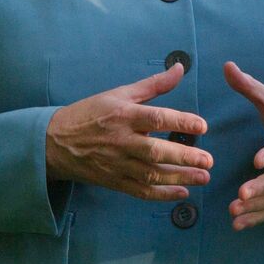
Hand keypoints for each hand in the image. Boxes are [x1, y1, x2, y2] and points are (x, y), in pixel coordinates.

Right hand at [45, 63, 212, 201]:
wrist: (55, 142)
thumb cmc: (91, 113)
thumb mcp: (120, 93)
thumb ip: (154, 84)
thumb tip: (181, 68)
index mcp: (123, 116)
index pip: (155, 119)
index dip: (180, 122)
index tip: (202, 126)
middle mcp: (120, 141)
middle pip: (155, 152)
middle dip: (184, 158)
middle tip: (208, 161)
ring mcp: (116, 164)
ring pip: (150, 175)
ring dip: (179, 178)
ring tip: (203, 178)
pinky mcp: (113, 181)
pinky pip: (140, 191)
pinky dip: (161, 195)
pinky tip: (182, 193)